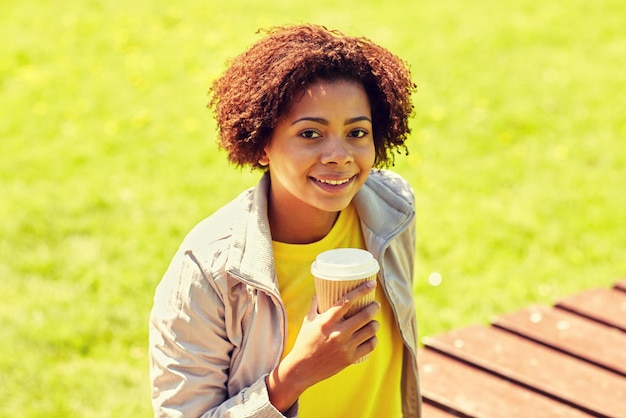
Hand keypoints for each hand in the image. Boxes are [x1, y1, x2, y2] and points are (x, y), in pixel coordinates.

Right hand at [266, 280, 379, 412]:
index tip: (371, 284)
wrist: (301, 369)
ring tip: (374, 321)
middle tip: (375, 305)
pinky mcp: (350, 358)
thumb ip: (315, 305)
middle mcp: (338, 333)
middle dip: (374, 307)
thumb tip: (321, 290)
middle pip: (364, 315)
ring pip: (370, 330)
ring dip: (375, 323)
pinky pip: (370, 345)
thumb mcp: (308, 321)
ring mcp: (345, 347)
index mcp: (326, 321)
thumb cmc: (304, 342)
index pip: (347, 301)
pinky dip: (373, 339)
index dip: (362, 290)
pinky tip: (371, 336)